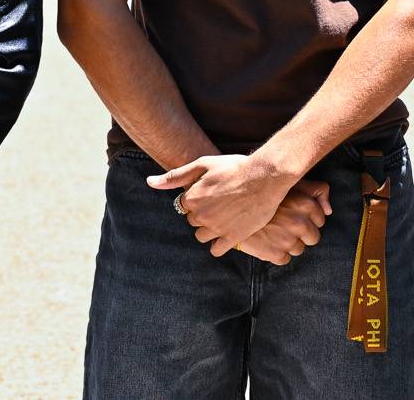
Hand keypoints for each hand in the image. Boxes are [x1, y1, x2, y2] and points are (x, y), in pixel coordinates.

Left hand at [149, 153, 297, 256]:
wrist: (265, 176)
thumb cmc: (235, 167)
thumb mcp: (203, 164)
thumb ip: (175, 176)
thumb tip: (149, 182)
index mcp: (192, 198)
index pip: (184, 206)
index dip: (198, 198)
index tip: (212, 192)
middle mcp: (201, 216)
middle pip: (194, 221)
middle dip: (204, 213)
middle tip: (221, 202)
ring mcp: (216, 228)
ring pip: (202, 236)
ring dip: (211, 228)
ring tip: (226, 215)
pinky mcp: (232, 237)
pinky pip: (216, 249)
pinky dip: (220, 243)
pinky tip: (228, 232)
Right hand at [233, 179, 332, 265]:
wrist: (229, 206)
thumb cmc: (262, 192)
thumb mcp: (291, 183)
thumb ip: (316, 191)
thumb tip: (329, 211)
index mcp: (305, 204)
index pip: (321, 220)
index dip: (309, 218)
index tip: (295, 215)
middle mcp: (299, 222)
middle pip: (313, 238)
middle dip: (302, 234)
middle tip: (285, 226)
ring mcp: (287, 239)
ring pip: (298, 249)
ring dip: (288, 243)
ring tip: (274, 232)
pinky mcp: (274, 253)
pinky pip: (284, 259)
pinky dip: (276, 253)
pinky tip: (266, 240)